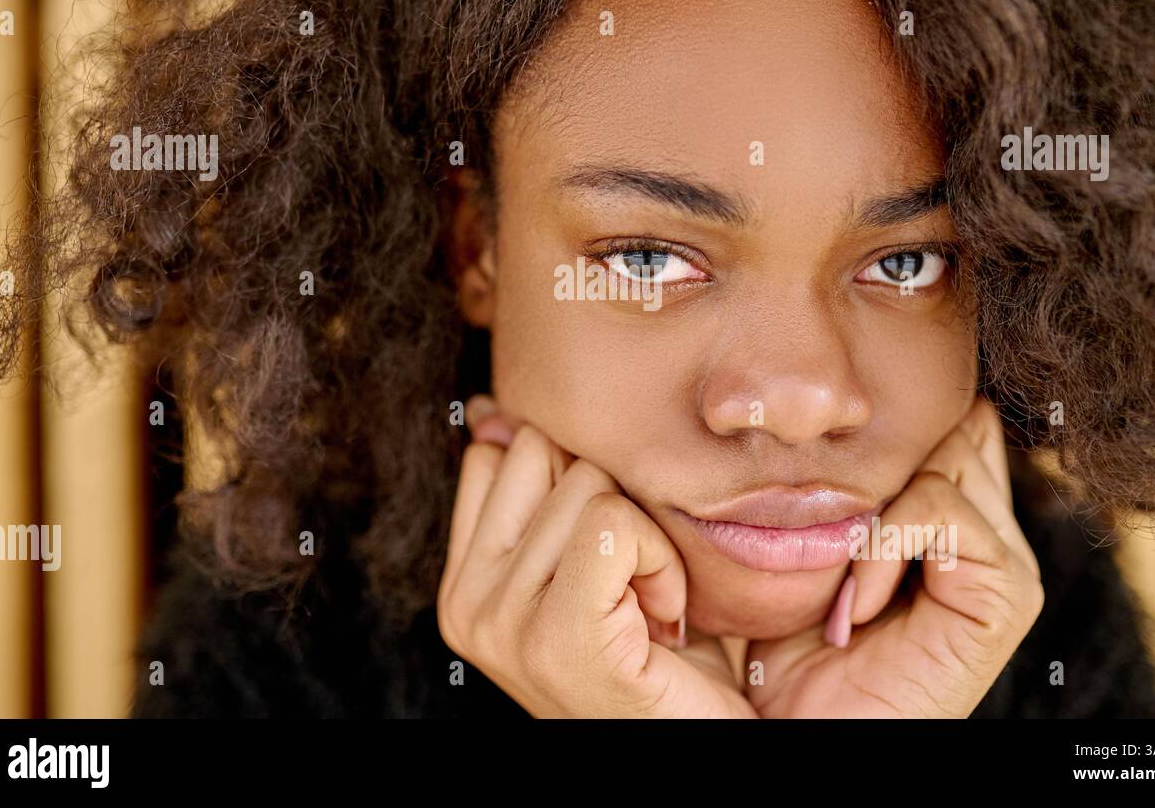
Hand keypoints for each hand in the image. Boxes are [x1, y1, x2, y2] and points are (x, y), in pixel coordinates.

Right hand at [437, 395, 757, 717]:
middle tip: (629, 582)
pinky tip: (663, 614)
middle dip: (609, 500)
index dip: (573, 481)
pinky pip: (611, 523)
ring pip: (588, 482)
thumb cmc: (651, 653)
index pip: (501, 451)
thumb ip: (537, 494)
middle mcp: (467, 604)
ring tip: (646, 606)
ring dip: (647, 538)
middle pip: (544, 452)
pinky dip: (659, 558)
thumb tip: (490, 410)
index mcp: (462, 582)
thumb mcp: (582, 560)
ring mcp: (504, 624)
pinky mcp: (557, 637)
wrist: (693, 744)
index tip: (602, 559)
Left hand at [742, 396, 1043, 717]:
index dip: (882, 428)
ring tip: (841, 583)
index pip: (940, 415)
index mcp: (947, 512)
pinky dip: (885, 547)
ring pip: (945, 453)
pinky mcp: (1006, 597)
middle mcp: (986, 530)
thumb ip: (832, 479)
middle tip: (831, 537)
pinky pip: (944, 510)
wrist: (798, 731)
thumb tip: (808, 407)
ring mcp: (1002, 562)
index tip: (821, 486)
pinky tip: (855, 607)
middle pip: (949, 422)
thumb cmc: (787, 641)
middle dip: (881, 462)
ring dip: (874, 509)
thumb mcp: (802, 541)